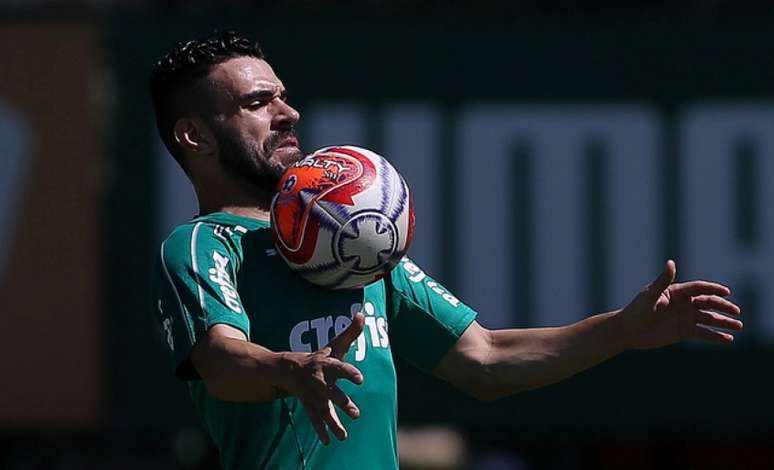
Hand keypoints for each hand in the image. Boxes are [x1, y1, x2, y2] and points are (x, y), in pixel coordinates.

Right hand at [280, 313, 364, 444]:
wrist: (290, 369)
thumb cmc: (319, 357)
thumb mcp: (334, 345)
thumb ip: (350, 332)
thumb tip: (362, 314)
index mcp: (325, 364)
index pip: (338, 367)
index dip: (349, 372)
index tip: (360, 379)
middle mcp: (318, 381)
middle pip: (329, 391)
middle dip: (340, 401)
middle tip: (355, 412)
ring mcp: (312, 394)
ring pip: (322, 409)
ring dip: (332, 422)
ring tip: (343, 435)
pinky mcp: (309, 404)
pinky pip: (314, 418)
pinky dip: (320, 430)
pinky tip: (328, 441)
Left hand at [619, 260, 742, 349]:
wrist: (628, 331)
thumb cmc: (636, 311)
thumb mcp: (650, 296)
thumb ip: (663, 281)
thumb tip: (671, 262)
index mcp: (676, 292)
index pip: (699, 288)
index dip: (713, 289)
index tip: (727, 292)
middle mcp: (683, 303)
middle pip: (708, 303)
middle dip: (723, 307)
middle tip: (736, 312)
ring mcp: (685, 317)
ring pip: (709, 319)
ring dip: (724, 322)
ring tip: (738, 327)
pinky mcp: (684, 332)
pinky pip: (703, 333)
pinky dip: (716, 336)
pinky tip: (728, 339)